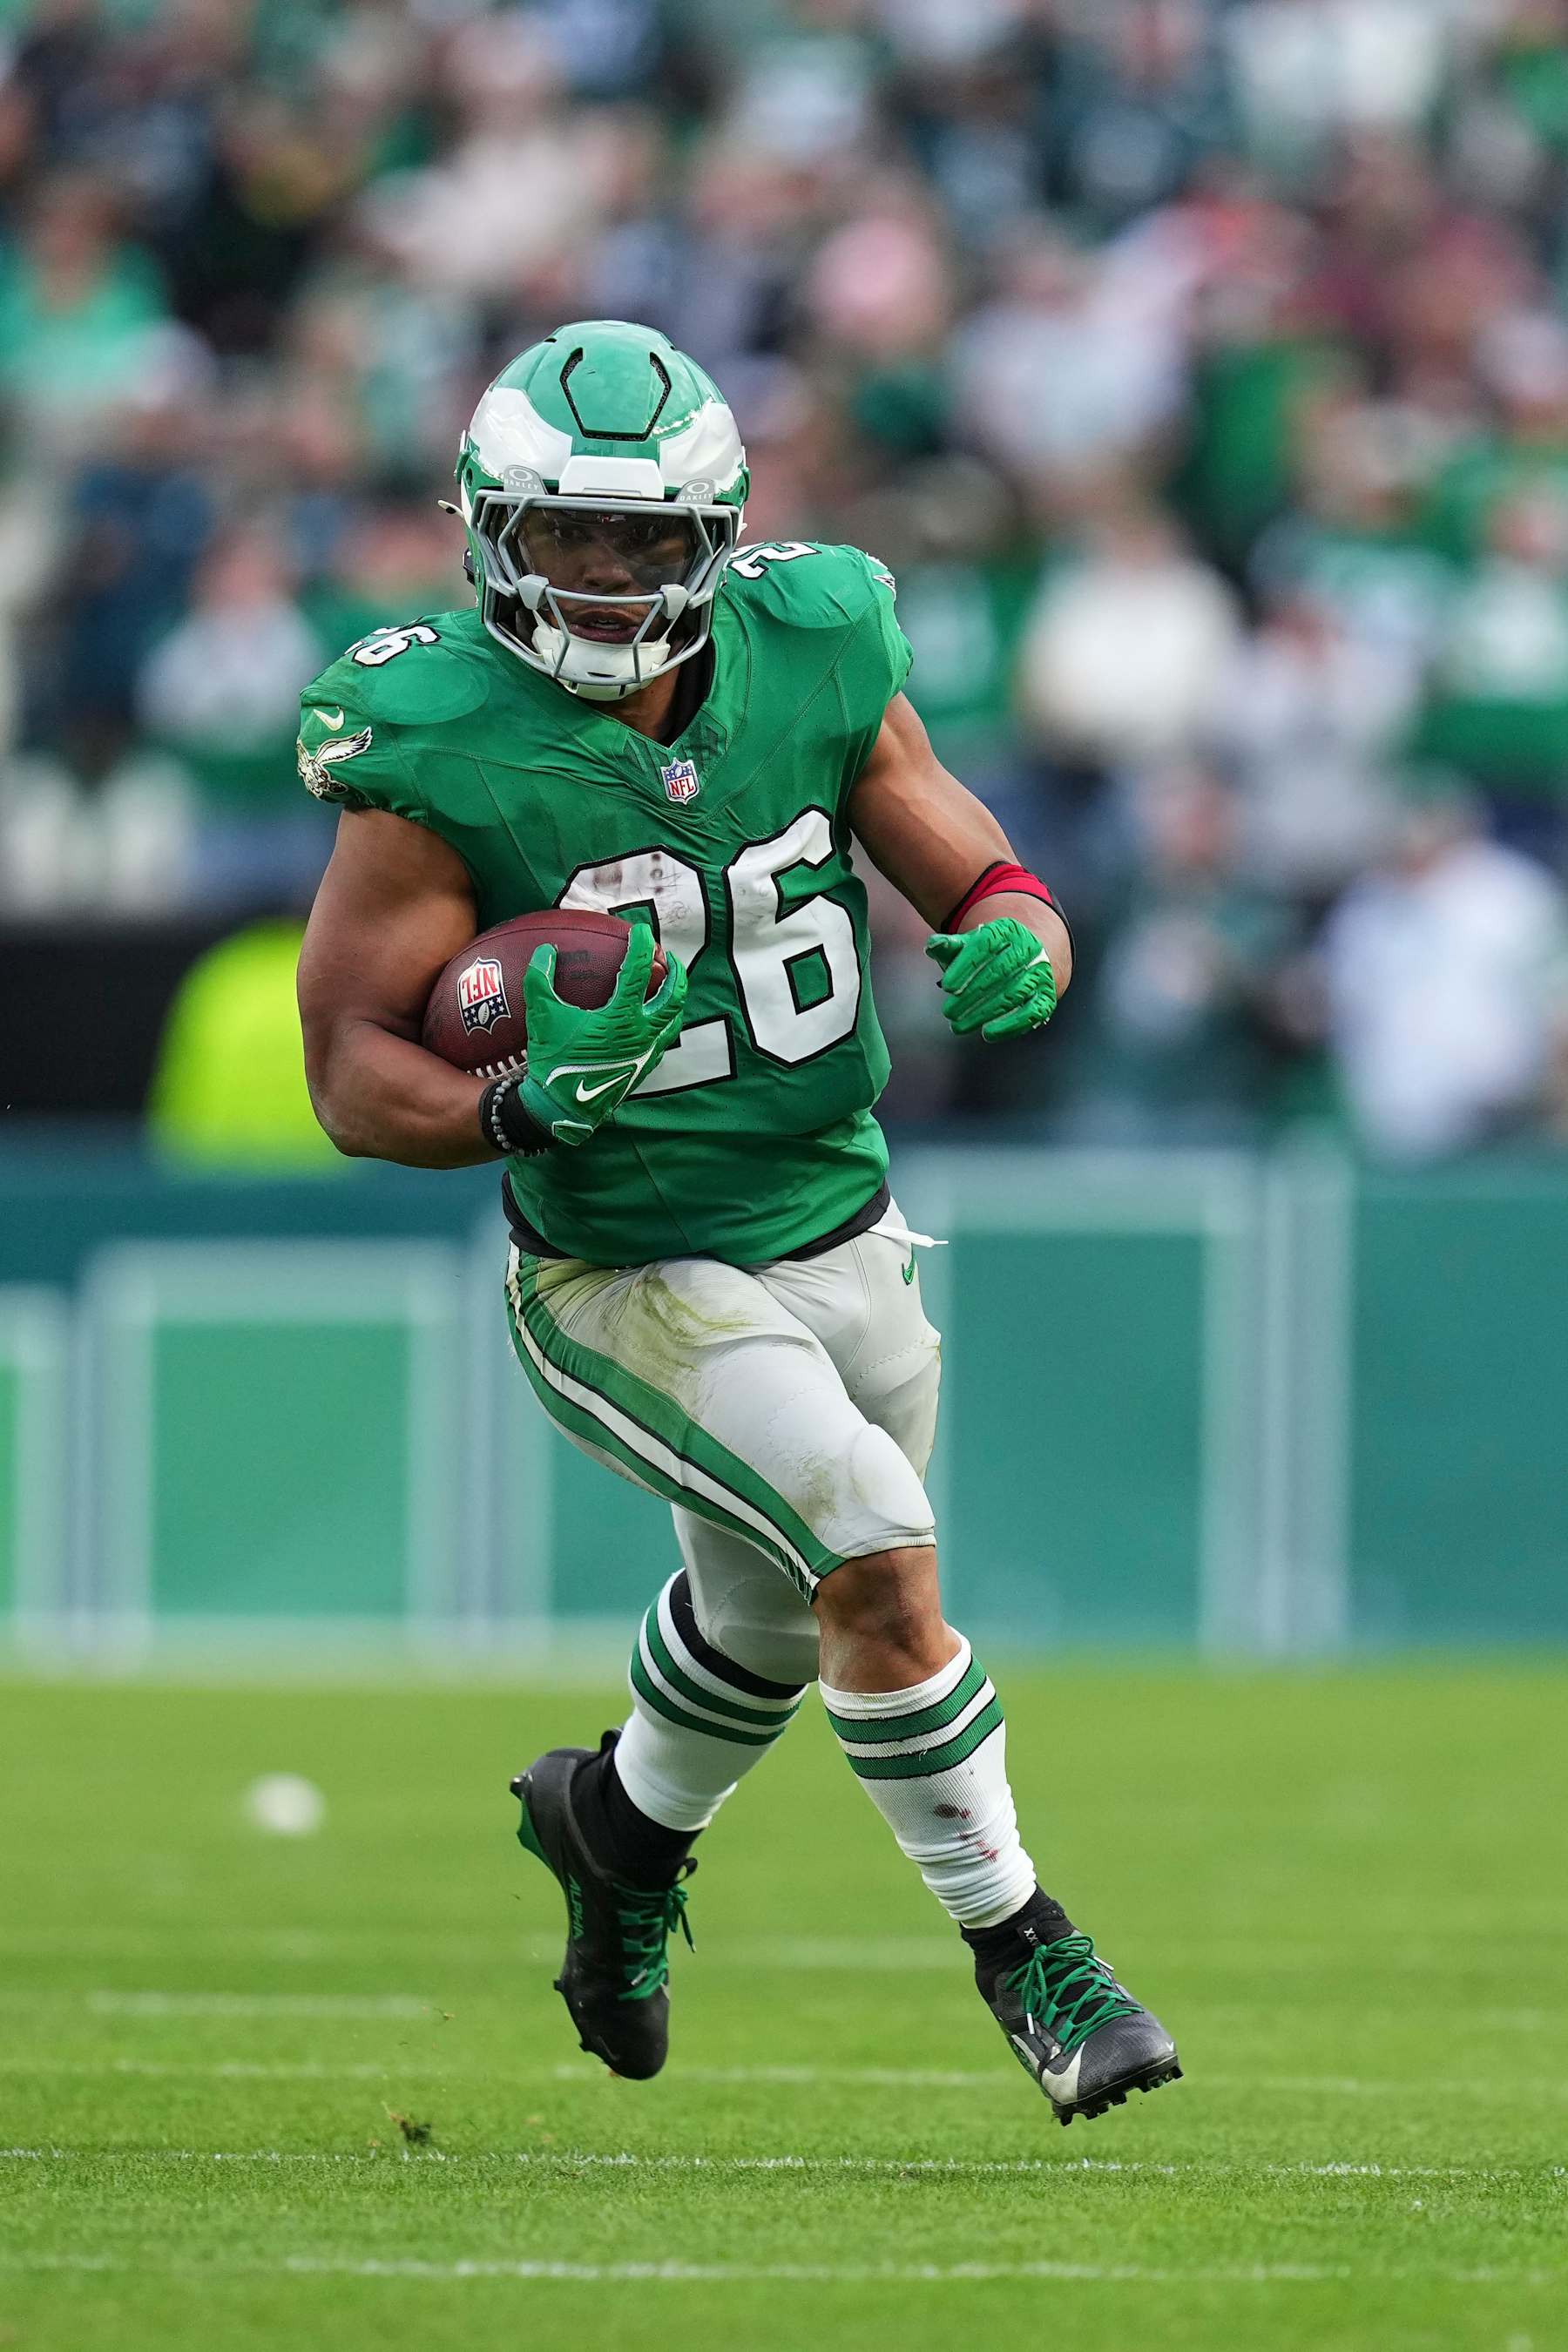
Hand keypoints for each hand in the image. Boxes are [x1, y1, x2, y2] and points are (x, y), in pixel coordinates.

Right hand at [518, 924, 686, 1144]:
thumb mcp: (542, 1016)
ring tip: (669, 987)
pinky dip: (665, 1024)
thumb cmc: (553, 1061)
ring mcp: (647, 1052)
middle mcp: (642, 1032)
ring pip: (674, 1020)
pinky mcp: (645, 1067)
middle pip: (674, 995)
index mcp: (621, 1016)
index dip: (642, 946)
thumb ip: (541, 979)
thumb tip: (546, 951)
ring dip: (675, 999)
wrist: (563, 1107)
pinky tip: (654, 1022)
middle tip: (669, 959)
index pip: (640, 971)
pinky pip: (664, 1041)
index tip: (641, 931)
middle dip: (676, 972)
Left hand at [926, 916, 1057, 1040]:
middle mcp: (1030, 948)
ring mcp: (1041, 972)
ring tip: (959, 1026)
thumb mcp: (969, 947)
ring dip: (985, 1012)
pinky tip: (987, 1034)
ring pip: (1014, 993)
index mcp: (1008, 930)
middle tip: (948, 1012)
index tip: (948, 986)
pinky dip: (1010, 1025)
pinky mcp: (1047, 996)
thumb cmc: (988, 955)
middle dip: (972, 994)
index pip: (987, 945)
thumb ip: (950, 946)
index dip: (967, 966)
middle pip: (1000, 971)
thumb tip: (932, 945)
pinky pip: (1032, 1012)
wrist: (1027, 960)